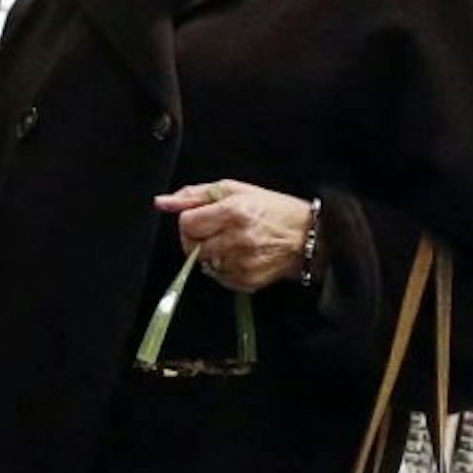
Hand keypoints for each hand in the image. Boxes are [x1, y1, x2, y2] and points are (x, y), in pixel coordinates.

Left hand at [154, 180, 313, 292]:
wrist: (311, 237)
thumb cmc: (273, 210)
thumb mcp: (235, 190)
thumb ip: (194, 195)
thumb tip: (161, 202)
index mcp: (234, 212)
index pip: (186, 223)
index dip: (190, 220)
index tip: (202, 218)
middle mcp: (237, 239)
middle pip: (190, 246)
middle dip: (197, 238)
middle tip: (215, 231)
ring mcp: (242, 263)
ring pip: (203, 263)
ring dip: (210, 254)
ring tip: (232, 243)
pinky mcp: (247, 282)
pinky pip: (218, 278)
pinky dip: (223, 268)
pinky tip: (240, 256)